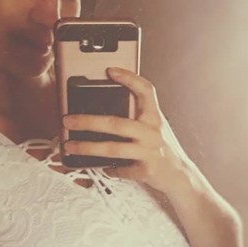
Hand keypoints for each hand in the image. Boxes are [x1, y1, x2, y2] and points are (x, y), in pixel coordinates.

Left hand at [62, 67, 192, 194]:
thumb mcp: (154, 129)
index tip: (110, 70)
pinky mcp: (146, 170)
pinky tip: (103, 168)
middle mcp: (153, 132)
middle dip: (88, 122)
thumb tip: (102, 112)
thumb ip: (137, 118)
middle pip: (116, 123)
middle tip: (68, 120)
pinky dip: (109, 169)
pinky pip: (120, 169)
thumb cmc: (161, 150)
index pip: (146, 91)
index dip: (129, 78)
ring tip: (70, 146)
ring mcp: (149, 151)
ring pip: (113, 148)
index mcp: (155, 117)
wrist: (179, 176)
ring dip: (87, 148)